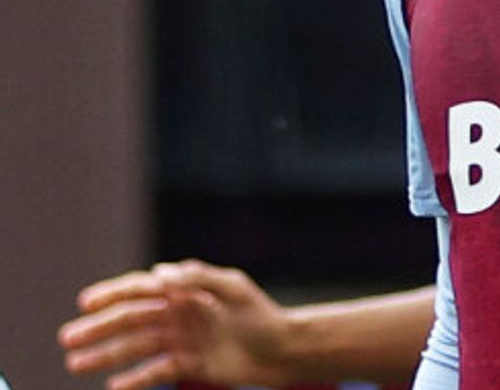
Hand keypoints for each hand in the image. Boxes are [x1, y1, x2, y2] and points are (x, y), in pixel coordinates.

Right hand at [58, 261, 294, 389]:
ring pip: (134, 347)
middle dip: (97, 328)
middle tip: (67, 339)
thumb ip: (197, 277)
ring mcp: (177, 341)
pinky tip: (113, 387)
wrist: (280, 348)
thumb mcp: (233, 287)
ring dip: (105, 355)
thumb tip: (159, 273)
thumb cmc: (258, 312)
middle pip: (128, 320)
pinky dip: (134, 380)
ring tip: (75, 364)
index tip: (86, 303)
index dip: (111, 294)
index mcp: (182, 291)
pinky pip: (153, 372)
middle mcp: (174, 315)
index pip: (139, 289)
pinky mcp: (185, 365)